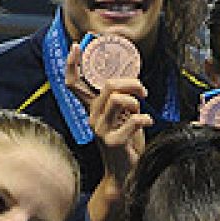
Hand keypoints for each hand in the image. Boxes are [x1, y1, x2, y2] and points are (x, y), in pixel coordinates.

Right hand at [67, 43, 149, 220]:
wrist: (125, 174)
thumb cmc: (127, 143)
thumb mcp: (122, 116)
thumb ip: (121, 100)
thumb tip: (132, 83)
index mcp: (92, 110)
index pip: (74, 84)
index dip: (72, 65)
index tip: (77, 47)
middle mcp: (92, 118)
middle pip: (107, 86)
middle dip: (131, 83)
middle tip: (142, 92)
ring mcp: (101, 131)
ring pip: (118, 99)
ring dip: (136, 102)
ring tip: (141, 111)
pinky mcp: (113, 142)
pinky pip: (133, 119)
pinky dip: (145, 118)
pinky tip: (147, 123)